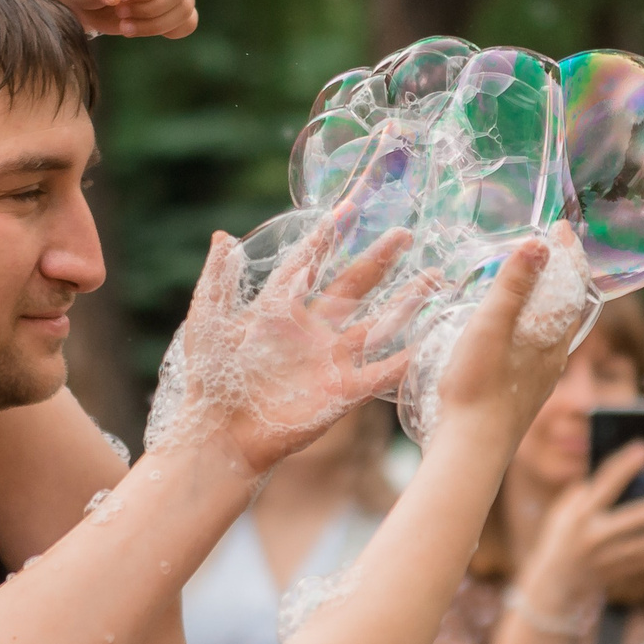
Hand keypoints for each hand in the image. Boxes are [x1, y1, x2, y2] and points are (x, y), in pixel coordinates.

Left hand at [154, 224, 427, 477]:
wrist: (219, 434)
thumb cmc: (209, 378)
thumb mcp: (208, 321)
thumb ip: (218, 279)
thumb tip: (223, 235)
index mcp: (279, 309)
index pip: (308, 264)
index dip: (327, 237)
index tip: (350, 208)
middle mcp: (311, 330)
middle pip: (352, 286)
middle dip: (378, 259)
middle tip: (404, 233)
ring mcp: (330, 360)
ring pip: (377, 324)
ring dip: (405, 301)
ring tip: (435, 277)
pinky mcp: (342, 392)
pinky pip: (382, 373)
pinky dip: (407, 359)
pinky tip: (432, 341)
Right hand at [430, 235, 576, 447]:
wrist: (471, 450)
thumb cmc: (480, 389)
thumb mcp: (491, 328)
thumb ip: (513, 287)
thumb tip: (539, 244)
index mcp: (552, 339)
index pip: (572, 285)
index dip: (566, 253)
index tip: (559, 227)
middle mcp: (552, 357)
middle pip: (564, 305)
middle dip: (555, 273)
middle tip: (540, 246)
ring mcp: (537, 375)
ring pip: (548, 328)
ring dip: (539, 299)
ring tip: (520, 279)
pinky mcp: (519, 390)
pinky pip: (532, 346)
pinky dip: (524, 323)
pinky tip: (504, 328)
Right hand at [515, 443, 643, 621]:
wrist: (555, 580)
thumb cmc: (562, 535)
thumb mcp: (564, 511)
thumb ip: (588, 493)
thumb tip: (625, 473)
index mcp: (579, 514)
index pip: (606, 484)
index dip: (626, 464)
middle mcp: (594, 535)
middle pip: (634, 518)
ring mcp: (608, 557)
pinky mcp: (619, 573)